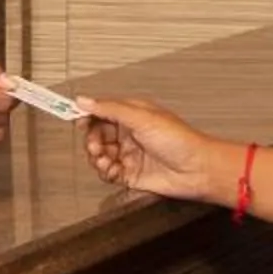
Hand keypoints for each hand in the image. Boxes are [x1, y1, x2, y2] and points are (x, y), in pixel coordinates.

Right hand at [78, 97, 227, 204]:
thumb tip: (85, 100)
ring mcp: (130, 154)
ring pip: (99, 155)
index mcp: (132, 115)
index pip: (101, 111)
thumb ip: (110, 109)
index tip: (75, 118)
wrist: (197, 170)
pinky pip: (108, 172)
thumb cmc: (181, 141)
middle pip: (97, 134)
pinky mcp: (131, 174)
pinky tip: (112, 169)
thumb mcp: (142, 118)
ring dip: (97, 157)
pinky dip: (106, 171)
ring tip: (105, 158)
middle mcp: (129, 133)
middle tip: (97, 144)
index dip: (87, 115)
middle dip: (92, 140)